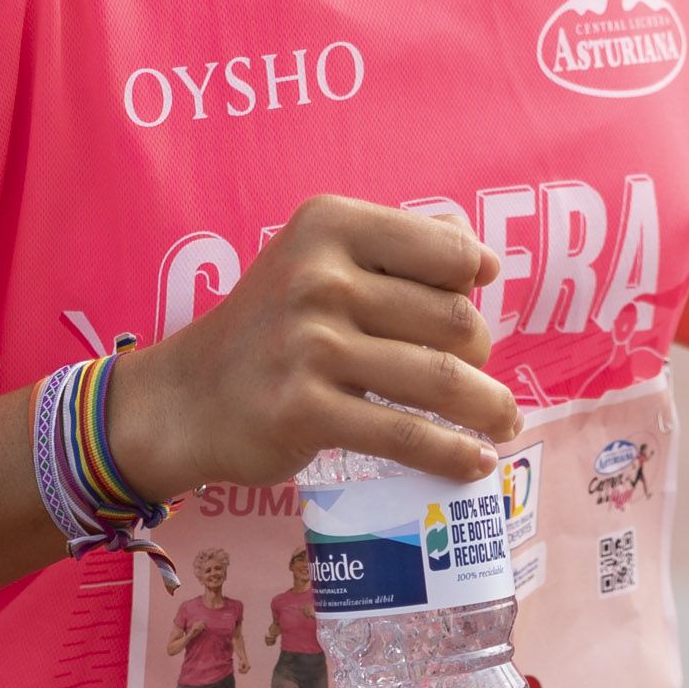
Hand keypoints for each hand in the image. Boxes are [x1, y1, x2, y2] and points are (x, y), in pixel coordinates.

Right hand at [109, 195, 517, 491]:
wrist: (185, 399)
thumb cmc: (270, 325)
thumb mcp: (316, 258)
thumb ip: (396, 246)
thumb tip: (481, 257)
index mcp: (329, 225)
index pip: (447, 249)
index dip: (474, 277)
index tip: (480, 295)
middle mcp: (318, 277)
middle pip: (453, 318)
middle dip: (479, 350)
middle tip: (473, 372)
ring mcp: (310, 345)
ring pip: (440, 378)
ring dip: (488, 407)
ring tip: (503, 420)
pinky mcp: (305, 410)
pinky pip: (406, 435)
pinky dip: (453, 454)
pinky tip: (476, 462)